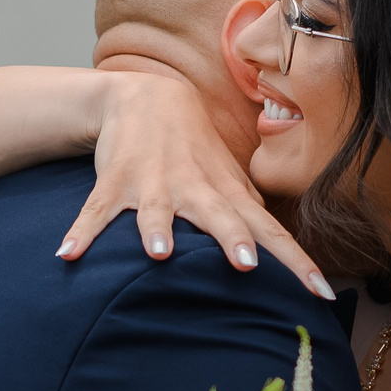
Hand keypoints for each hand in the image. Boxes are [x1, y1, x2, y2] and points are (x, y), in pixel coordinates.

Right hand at [56, 74, 334, 300]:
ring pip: (158, 210)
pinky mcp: (115, 182)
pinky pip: (97, 211)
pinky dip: (82, 232)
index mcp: (228, 194)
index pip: (272, 232)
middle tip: (246, 266)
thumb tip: (283, 250)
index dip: (298, 263)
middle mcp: (196, 189)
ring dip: (156, 230)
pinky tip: (68, 255)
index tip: (322, 293)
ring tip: (158, 254)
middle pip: (220, 217)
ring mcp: (154, 184)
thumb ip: (253, 213)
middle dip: (231, 239)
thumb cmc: (195, 149)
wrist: (148, 97)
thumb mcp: (230, 179)